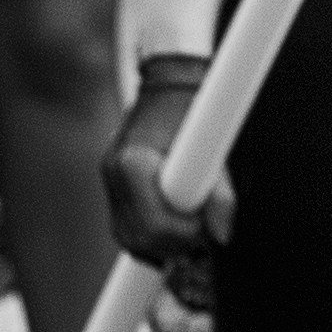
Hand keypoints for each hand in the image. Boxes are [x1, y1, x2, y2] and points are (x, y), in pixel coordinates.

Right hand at [103, 53, 225, 299]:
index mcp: (133, 163)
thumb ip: (220, 195)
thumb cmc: (190, 109)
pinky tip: (175, 232)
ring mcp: (109, 184)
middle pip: (141, 239)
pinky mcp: (114, 191)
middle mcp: (113, 175)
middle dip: (176, 245)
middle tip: (206, 237)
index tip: (208, 228)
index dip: (187, 234)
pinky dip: (152, 239)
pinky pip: (128, 231)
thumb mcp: (213, 148)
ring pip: (132, 241)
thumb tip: (222, 235)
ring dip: (164, 247)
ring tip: (194, 236)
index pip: (157, 225)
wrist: (168, 84)